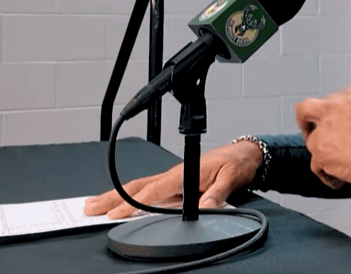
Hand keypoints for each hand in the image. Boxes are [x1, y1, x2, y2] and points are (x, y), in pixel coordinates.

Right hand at [82, 140, 263, 218]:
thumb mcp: (232, 178)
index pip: (153, 191)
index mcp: (184, 172)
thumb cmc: (237, 163)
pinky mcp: (175, 181)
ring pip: (139, 186)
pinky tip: (120, 201)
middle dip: (111, 197)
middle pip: (137, 186)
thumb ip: (218, 194)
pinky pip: (148, 188)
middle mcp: (174, 174)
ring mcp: (173, 177)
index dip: (133, 203)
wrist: (244, 153)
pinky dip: (130, 194)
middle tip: (88, 207)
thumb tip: (205, 208)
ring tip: (94, 203)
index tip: (115, 213)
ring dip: (115, 195)